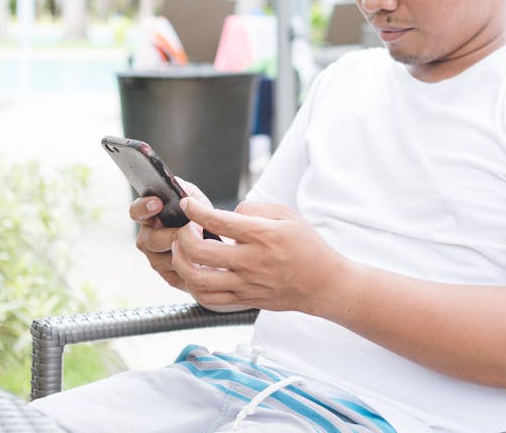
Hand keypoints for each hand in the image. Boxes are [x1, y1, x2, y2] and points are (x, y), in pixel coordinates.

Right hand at [129, 179, 211, 291]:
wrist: (219, 242)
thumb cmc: (203, 216)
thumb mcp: (196, 199)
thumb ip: (184, 190)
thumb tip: (178, 192)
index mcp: (149, 217)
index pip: (137, 211)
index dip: (144, 208)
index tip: (157, 203)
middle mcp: (148, 239)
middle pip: (150, 240)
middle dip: (171, 234)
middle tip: (191, 229)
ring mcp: (157, 260)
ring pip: (162, 261)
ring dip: (183, 252)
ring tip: (203, 245)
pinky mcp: (170, 278)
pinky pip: (176, 277)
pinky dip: (191, 268)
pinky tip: (204, 262)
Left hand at [170, 197, 352, 314]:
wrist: (323, 283)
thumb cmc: (307, 246)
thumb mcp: (287, 215)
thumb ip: (253, 208)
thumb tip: (225, 214)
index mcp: (262, 235)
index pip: (218, 221)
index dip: (195, 210)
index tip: (187, 205)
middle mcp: (251, 261)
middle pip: (199, 252)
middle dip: (182, 236)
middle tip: (185, 228)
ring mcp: (246, 284)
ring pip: (197, 279)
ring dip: (181, 262)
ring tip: (184, 250)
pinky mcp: (244, 300)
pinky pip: (207, 298)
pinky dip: (192, 285)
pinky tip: (194, 272)